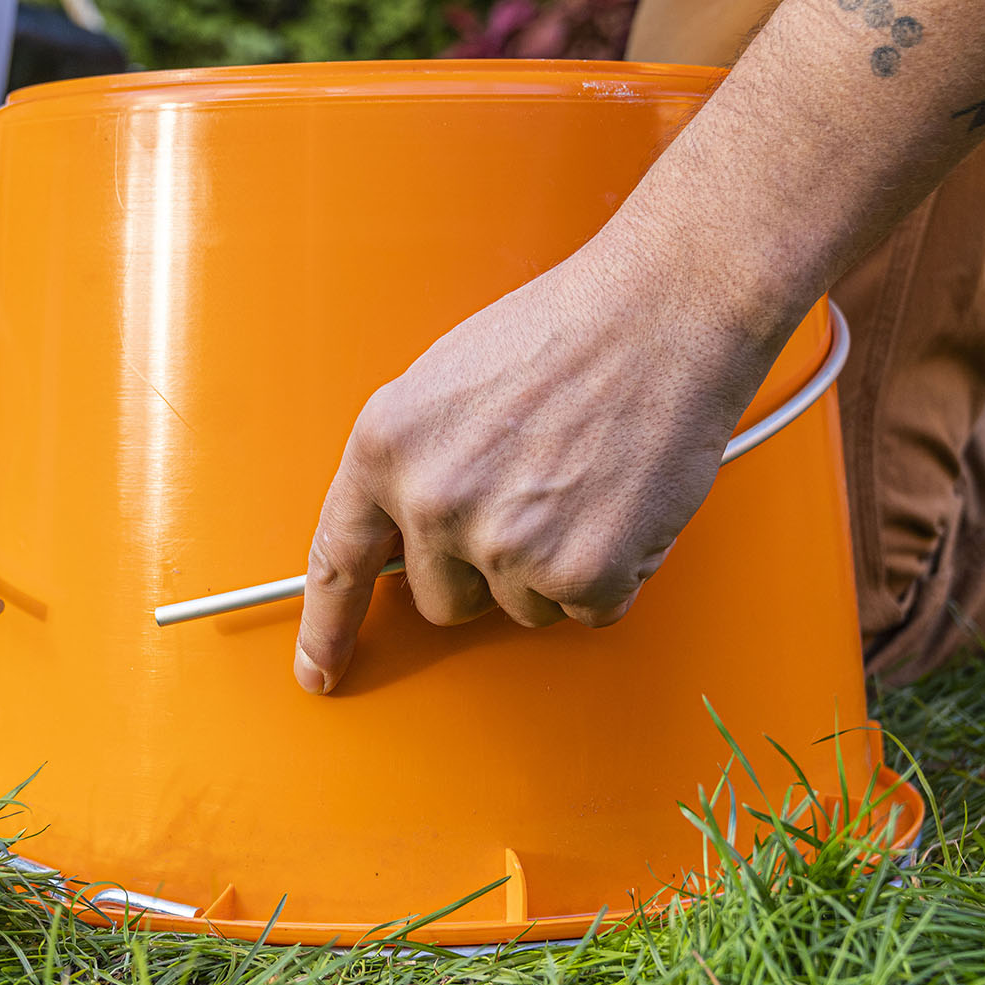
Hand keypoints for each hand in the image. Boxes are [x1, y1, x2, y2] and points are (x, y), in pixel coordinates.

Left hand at [292, 235, 782, 693]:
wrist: (662, 312)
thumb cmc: (566, 333)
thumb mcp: (444, 383)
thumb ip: (412, 464)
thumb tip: (406, 530)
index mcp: (386, 448)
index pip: (338, 561)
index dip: (329, 628)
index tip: (321, 672)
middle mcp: (433, 502)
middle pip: (440, 600)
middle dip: (483, 569)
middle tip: (532, 498)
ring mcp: (506, 544)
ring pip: (519, 608)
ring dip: (553, 568)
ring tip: (581, 483)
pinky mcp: (581, 575)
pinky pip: (588, 610)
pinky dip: (612, 573)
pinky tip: (618, 504)